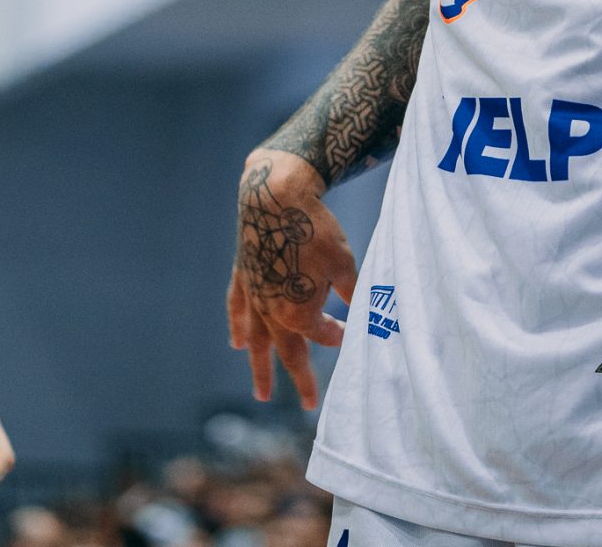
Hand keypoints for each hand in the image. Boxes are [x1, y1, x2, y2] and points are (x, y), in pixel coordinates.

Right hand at [227, 149, 357, 409]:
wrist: (277, 197)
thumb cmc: (317, 231)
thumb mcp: (346, 264)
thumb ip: (352, 294)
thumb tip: (364, 312)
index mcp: (299, 314)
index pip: (323, 335)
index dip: (338, 333)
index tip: (348, 328)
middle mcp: (273, 313)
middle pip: (288, 352)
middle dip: (300, 378)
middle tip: (308, 404)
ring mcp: (254, 297)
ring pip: (256, 341)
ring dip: (260, 368)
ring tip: (262, 392)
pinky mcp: (243, 277)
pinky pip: (238, 310)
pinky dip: (238, 328)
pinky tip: (237, 342)